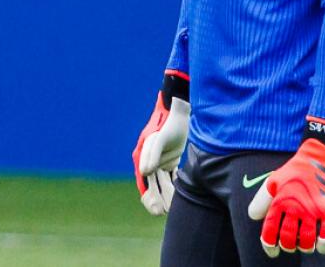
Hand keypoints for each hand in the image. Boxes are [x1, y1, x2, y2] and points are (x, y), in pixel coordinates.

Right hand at [131, 71, 189, 215]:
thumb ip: (151, 154)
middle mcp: (150, 161)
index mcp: (143, 157)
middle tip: (165, 212)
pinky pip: (172, 176)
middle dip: (158, 199)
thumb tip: (145, 172)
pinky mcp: (171, 159)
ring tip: (173, 207)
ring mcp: (160, 161)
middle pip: (153, 185)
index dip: (149, 197)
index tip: (156, 210)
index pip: (144, 182)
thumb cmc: (167, 125)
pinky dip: (175, 185)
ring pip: (163, 182)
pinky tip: (181, 194)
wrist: (180, 113)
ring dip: (167, 194)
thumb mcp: (159, 138)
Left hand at [246, 138, 324, 255]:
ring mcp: (312, 209)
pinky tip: (320, 246)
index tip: (272, 251)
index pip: (270, 231)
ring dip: (303, 247)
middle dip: (287, 246)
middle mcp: (294, 207)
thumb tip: (254, 218)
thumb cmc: (292, 173)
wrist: (315, 158)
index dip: (269, 245)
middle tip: (288, 245)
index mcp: (279, 202)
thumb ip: (261, 200)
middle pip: (288, 239)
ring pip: (306, 241)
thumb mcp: (271, 182)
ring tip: (302, 244)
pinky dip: (324, 244)